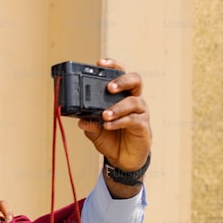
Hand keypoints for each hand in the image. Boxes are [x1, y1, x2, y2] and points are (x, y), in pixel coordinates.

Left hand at [78, 58, 151, 178]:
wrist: (122, 160)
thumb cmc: (111, 139)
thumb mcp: (95, 131)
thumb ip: (88, 122)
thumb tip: (80, 118)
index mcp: (121, 96)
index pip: (120, 75)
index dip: (113, 66)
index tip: (100, 63)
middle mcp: (133, 100)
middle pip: (135, 80)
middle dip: (122, 81)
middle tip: (109, 88)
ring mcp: (140, 112)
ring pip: (134, 102)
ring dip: (117, 107)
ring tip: (104, 115)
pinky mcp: (143, 126)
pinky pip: (133, 119)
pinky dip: (120, 122)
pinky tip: (108, 125)